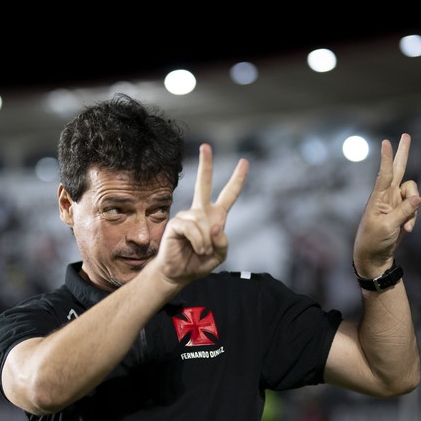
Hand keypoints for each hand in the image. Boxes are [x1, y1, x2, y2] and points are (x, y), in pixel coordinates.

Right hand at [153, 143, 248, 284]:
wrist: (179, 274)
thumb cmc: (198, 263)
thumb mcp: (220, 254)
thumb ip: (223, 241)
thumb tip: (215, 225)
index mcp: (215, 216)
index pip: (229, 195)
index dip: (237, 179)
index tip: (244, 162)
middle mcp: (200, 212)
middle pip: (203, 184)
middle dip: (206, 165)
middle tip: (206, 146)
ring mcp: (187, 216)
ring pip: (203, 221)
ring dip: (206, 240)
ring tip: (201, 251)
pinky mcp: (176, 224)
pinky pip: (192, 227)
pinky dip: (198, 241)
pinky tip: (196, 248)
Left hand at [352, 133, 420, 276]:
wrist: (375, 256)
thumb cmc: (374, 240)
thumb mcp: (389, 226)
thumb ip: (405, 211)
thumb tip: (419, 197)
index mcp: (378, 197)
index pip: (384, 174)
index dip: (387, 159)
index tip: (386, 142)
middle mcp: (387, 196)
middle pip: (398, 169)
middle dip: (403, 153)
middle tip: (406, 135)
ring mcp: (396, 202)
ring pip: (414, 193)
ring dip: (414, 208)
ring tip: (407, 226)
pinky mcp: (403, 210)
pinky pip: (415, 207)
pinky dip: (414, 217)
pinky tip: (408, 229)